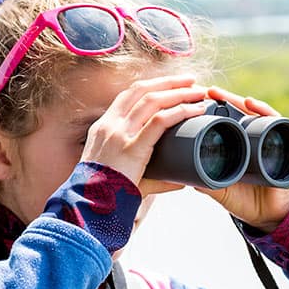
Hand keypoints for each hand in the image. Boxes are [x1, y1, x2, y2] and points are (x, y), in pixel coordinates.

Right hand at [80, 74, 207, 187]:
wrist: (90, 209)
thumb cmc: (106, 197)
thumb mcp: (122, 177)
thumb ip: (153, 177)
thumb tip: (180, 180)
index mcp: (102, 128)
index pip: (128, 96)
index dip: (152, 86)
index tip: (170, 84)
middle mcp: (109, 125)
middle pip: (141, 90)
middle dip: (169, 82)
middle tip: (190, 80)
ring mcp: (119, 134)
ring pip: (153, 100)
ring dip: (179, 92)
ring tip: (198, 92)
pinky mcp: (131, 147)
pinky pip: (160, 121)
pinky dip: (181, 112)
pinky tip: (195, 110)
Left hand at [195, 87, 288, 232]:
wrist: (270, 217)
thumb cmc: (245, 201)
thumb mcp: (220, 189)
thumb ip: (204, 182)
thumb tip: (181, 174)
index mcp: (236, 146)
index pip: (222, 122)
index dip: (209, 111)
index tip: (192, 102)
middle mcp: (252, 139)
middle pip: (236, 113)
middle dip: (221, 100)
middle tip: (205, 91)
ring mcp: (268, 139)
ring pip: (252, 113)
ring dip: (237, 101)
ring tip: (222, 95)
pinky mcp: (283, 144)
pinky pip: (276, 122)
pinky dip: (264, 111)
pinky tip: (251, 104)